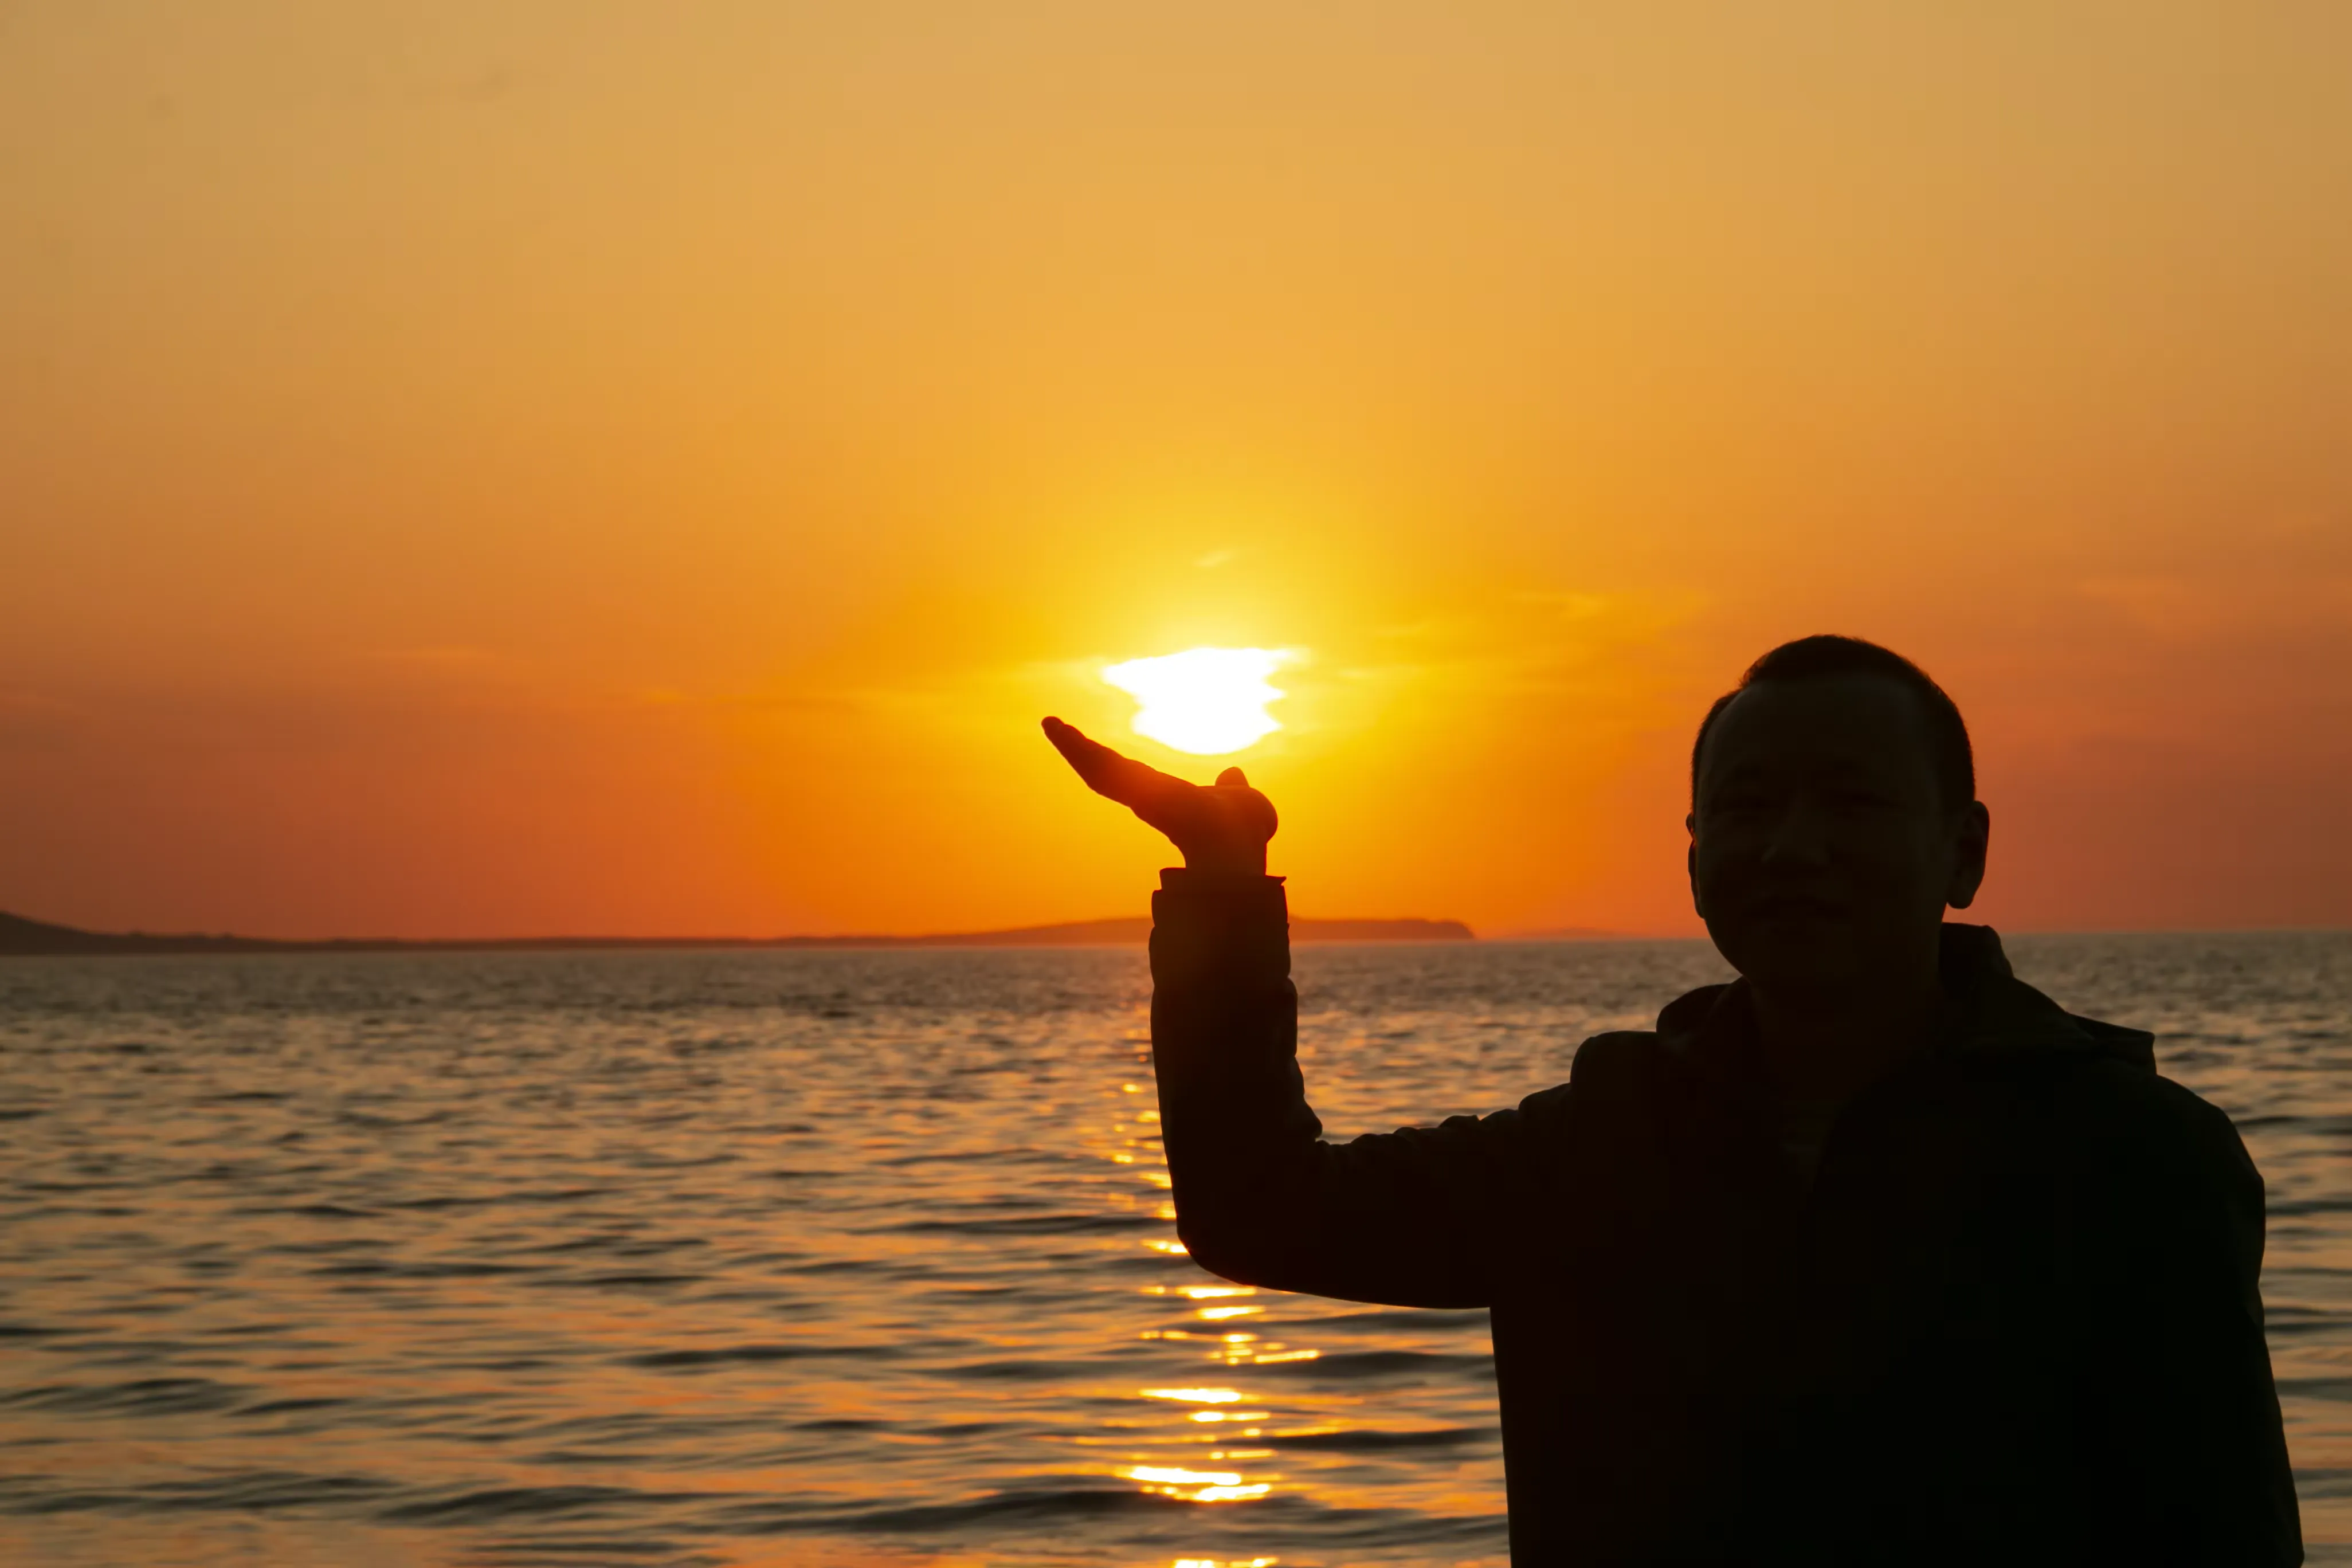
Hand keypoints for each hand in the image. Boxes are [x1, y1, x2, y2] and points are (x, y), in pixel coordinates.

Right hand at [1041, 717, 1275, 878]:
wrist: (1236, 847)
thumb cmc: (1241, 834)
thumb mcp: (1240, 800)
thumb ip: (1232, 789)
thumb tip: (1233, 776)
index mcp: (1167, 797)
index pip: (1132, 775)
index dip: (1111, 762)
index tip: (1092, 748)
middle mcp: (1147, 798)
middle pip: (1106, 771)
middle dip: (1080, 751)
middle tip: (1055, 728)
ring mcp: (1137, 796)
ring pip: (1099, 769)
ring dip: (1073, 747)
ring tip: (1050, 724)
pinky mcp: (1132, 790)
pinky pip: (1101, 769)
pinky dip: (1077, 750)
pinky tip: (1057, 730)